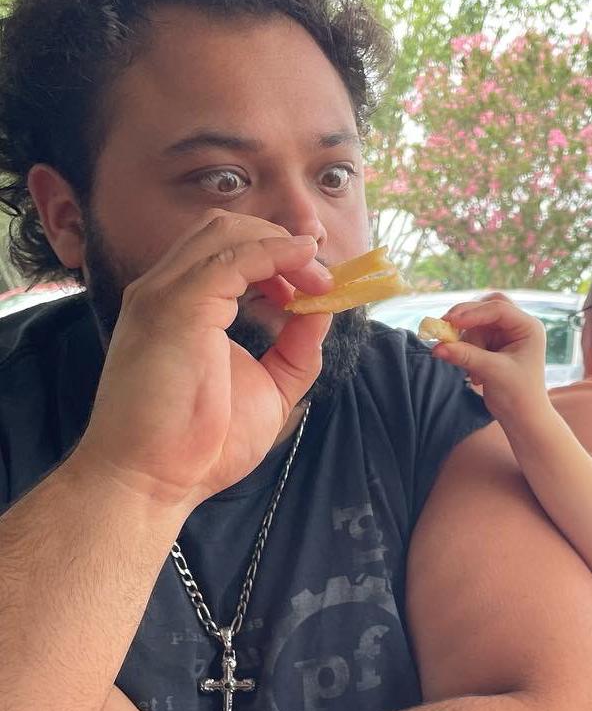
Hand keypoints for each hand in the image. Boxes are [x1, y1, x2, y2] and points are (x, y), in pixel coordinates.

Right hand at [72, 211, 334, 511]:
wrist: (152, 481)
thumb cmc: (199, 446)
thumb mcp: (267, 389)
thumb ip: (294, 352)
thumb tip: (322, 313)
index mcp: (181, 306)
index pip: (227, 250)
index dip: (277, 255)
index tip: (315, 286)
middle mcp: (166, 290)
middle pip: (226, 229)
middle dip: (283, 243)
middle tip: (322, 280)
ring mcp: (166, 294)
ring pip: (227, 232)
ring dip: (283, 247)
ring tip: (318, 279)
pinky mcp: (177, 307)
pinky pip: (233, 258)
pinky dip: (275, 254)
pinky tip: (304, 267)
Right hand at [431, 293, 549, 423]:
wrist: (522, 418)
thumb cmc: (518, 395)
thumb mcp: (493, 372)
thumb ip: (466, 356)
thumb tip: (437, 347)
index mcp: (528, 327)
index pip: (499, 308)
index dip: (473, 312)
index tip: (450, 321)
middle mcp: (518, 325)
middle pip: (486, 307)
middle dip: (466, 319)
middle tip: (445, 327)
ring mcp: (505, 334)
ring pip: (476, 323)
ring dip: (467, 343)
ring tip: (473, 372)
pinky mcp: (493, 344)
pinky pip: (472, 337)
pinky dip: (467, 351)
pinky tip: (476, 376)